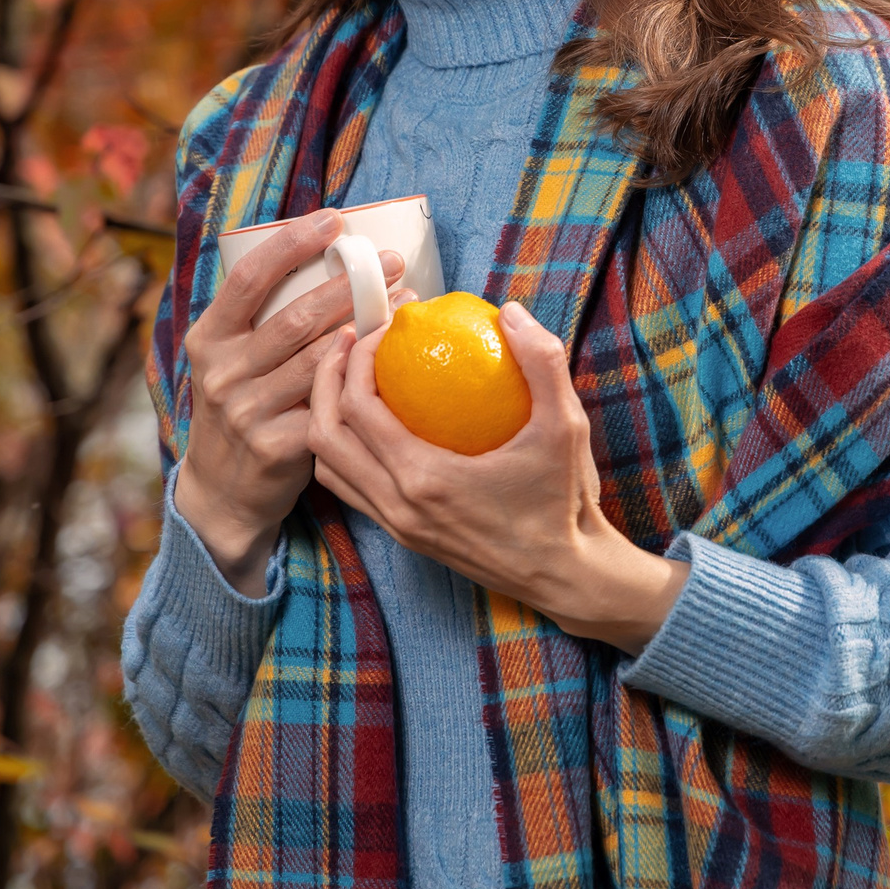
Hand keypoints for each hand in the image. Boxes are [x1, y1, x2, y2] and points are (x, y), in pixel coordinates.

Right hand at [173, 210, 405, 594]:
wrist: (221, 491)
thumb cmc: (243, 407)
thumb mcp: (231, 360)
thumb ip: (262, 319)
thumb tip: (326, 260)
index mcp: (209, 338)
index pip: (248, 278)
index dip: (291, 243)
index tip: (333, 219)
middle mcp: (222, 371)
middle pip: (295, 318)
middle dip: (350, 285)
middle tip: (393, 262)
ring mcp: (246, 411)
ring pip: (321, 360)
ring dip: (369, 329)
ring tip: (406, 303)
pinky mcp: (275, 446)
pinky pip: (331, 407)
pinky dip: (365, 382)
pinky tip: (394, 365)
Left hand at [308, 299, 688, 655]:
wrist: (564, 576)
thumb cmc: (564, 502)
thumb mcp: (566, 427)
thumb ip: (543, 363)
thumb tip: (508, 312)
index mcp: (425, 480)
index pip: (357, 408)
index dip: (355, 359)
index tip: (379, 327)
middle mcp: (398, 507)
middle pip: (323, 437)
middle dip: (323, 380)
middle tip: (348, 341)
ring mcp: (396, 526)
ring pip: (327, 468)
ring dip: (326, 416)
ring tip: (350, 376)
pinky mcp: (403, 535)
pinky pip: (350, 488)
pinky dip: (345, 448)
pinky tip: (374, 419)